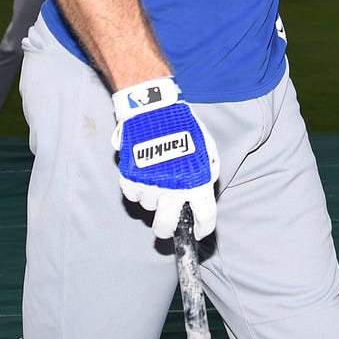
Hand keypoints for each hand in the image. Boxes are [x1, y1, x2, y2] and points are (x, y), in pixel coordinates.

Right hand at [111, 76, 218, 239]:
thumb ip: (208, 168)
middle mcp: (173, 189)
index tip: (198, 231)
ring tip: (156, 175)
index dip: (202, 228)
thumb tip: (205, 186)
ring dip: (152, 197)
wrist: (154, 108)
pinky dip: (136, 188)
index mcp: (196, 181)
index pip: (204, 217)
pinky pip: (132, 195)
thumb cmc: (182, 124)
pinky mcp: (130, 178)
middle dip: (166, 227)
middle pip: (165, 227)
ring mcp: (150, 185)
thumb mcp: (206, 143)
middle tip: (167, 218)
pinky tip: (143, 172)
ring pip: (148, 207)